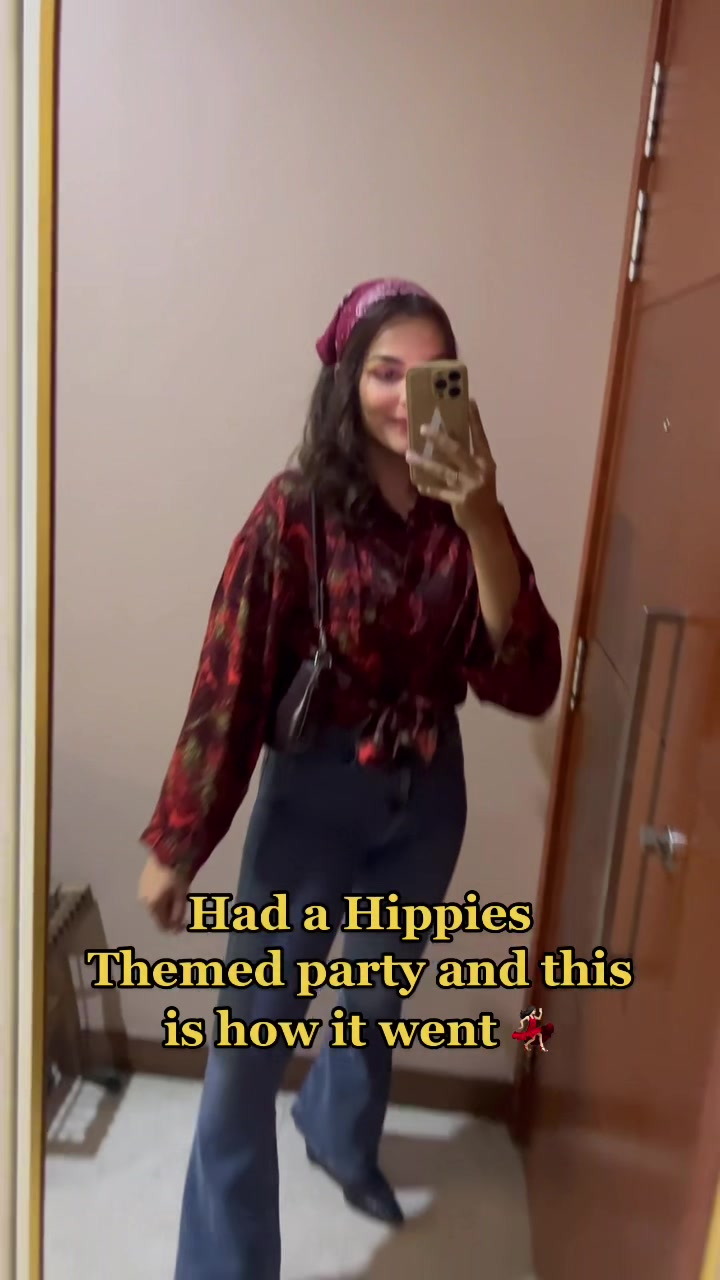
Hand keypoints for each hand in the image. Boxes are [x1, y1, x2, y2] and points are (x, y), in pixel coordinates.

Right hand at [138, 855, 190, 932]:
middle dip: (171, 915)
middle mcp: (144, 902)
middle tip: (183, 905)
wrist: (166, 852)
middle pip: (159, 916)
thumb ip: (178, 913)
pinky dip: (161, 897)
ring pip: (155, 906)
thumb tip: (175, 928)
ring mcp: (142, 892)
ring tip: (178, 894)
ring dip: (166, 906)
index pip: (162, 926)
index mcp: (153, 906)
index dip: (174, 928)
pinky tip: (169, 888)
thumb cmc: (176, 873)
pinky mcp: (142, 884)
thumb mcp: (181, 894)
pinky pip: (152, 897)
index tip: (185, 923)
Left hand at [406, 399, 499, 532]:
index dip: (475, 420)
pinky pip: (440, 491)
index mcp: (486, 462)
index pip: (480, 436)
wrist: (486, 523)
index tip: (469, 401)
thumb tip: (449, 437)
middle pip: (457, 451)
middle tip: (422, 428)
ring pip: (443, 471)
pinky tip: (417, 482)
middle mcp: (479, 471)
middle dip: (439, 438)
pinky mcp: (460, 501)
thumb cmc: (481, 494)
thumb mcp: (479, 473)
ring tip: (409, 454)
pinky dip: (428, 487)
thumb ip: (467, 458)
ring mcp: (469, 487)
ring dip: (424, 462)